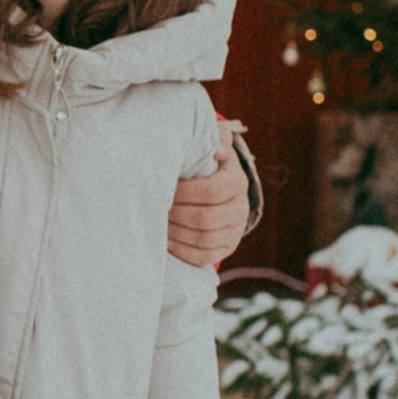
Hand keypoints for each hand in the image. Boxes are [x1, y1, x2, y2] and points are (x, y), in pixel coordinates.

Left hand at [167, 127, 253, 270]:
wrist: (220, 193)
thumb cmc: (205, 167)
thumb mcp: (209, 150)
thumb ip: (210, 141)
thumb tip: (216, 142)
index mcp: (237, 181)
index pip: (213, 191)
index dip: (185, 193)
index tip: (166, 189)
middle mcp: (241, 208)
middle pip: (206, 218)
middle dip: (176, 214)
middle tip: (155, 209)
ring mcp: (235, 231)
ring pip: (204, 239)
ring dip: (176, 232)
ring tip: (158, 223)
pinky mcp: (226, 248)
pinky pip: (205, 256)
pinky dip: (183, 250)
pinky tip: (166, 241)